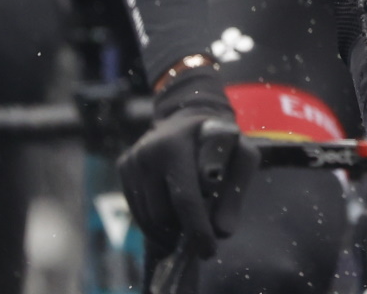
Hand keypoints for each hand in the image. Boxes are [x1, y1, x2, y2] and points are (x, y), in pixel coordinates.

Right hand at [117, 67, 258, 260]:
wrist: (188, 115)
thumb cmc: (220, 140)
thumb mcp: (242, 156)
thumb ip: (236, 191)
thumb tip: (222, 232)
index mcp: (176, 145)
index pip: (184, 197)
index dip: (196, 229)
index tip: (209, 251)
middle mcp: (147, 151)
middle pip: (162, 213)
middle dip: (183, 232)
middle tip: (201, 237)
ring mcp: (132, 159)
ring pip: (147, 218)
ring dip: (169, 231)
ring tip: (188, 227)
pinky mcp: (124, 167)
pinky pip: (137, 211)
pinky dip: (155, 223)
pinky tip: (173, 216)